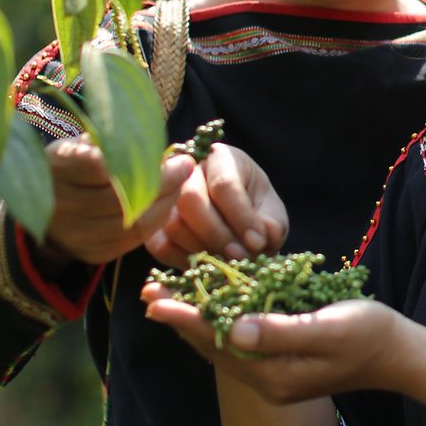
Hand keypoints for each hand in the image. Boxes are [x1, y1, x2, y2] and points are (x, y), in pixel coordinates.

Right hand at [38, 138, 193, 268]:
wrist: (51, 203)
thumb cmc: (75, 162)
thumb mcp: (86, 141)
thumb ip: (118, 142)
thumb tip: (161, 148)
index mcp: (57, 168)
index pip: (102, 166)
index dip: (142, 162)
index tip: (172, 154)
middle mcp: (61, 205)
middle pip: (122, 198)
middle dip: (163, 182)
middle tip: (185, 167)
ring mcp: (75, 235)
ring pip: (133, 223)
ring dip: (165, 202)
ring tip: (179, 184)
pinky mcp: (91, 253)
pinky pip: (134, 241)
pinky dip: (156, 221)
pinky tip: (165, 204)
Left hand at [142, 290, 409, 403]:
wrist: (400, 355)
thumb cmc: (370, 335)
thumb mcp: (327, 328)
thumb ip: (280, 331)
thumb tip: (234, 328)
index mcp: (274, 375)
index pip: (219, 342)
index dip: (186, 318)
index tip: (157, 300)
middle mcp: (267, 380)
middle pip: (213, 346)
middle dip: (181, 319)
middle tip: (148, 293)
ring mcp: (274, 376)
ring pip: (223, 345)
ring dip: (195, 320)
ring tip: (167, 298)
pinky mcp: (282, 365)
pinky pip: (240, 343)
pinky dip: (220, 323)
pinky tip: (210, 306)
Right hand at [144, 144, 287, 265]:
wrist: (238, 226)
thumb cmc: (257, 212)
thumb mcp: (272, 215)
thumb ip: (271, 225)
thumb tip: (259, 240)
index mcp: (222, 159)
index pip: (224, 183)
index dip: (241, 216)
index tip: (258, 242)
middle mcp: (189, 172)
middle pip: (191, 199)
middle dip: (218, 235)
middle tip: (239, 258)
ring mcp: (166, 197)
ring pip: (175, 223)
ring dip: (203, 250)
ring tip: (227, 263)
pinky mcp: (153, 226)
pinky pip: (160, 245)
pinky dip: (183, 261)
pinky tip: (206, 267)